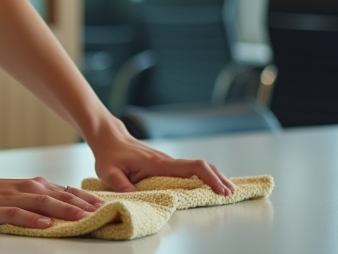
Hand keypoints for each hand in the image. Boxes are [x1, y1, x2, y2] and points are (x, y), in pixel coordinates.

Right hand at [0, 168, 105, 230]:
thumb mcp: (20, 194)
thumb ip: (42, 199)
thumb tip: (70, 208)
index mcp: (35, 186)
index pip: (68, 193)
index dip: (88, 201)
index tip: (108, 207)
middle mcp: (27, 189)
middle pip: (61, 197)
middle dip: (84, 206)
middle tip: (104, 213)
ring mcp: (12, 199)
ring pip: (43, 204)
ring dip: (64, 211)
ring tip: (83, 218)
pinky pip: (16, 215)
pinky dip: (31, 219)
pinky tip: (44, 225)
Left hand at [90, 127, 234, 194]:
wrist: (108, 137)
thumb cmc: (109, 155)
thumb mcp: (110, 172)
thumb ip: (122, 186)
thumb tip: (136, 200)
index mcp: (158, 164)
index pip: (191, 168)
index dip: (209, 178)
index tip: (221, 190)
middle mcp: (166, 161)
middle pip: (200, 166)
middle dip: (217, 179)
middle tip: (230, 194)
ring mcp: (166, 161)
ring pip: (196, 167)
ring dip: (212, 177)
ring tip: (225, 191)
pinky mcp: (164, 163)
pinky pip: (187, 169)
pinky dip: (202, 176)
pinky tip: (207, 185)